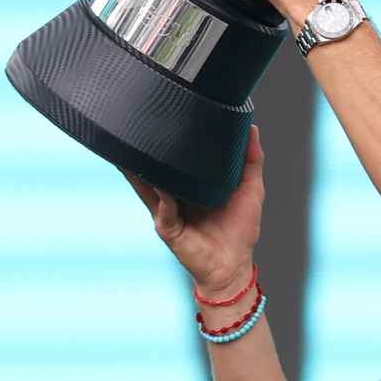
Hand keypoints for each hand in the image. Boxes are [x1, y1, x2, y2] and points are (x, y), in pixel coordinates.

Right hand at [123, 122, 265, 294]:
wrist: (234, 265)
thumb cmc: (240, 229)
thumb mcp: (251, 189)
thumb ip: (251, 160)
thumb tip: (252, 127)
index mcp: (192, 183)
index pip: (177, 158)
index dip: (170, 141)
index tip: (166, 115)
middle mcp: (175, 194)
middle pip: (154, 169)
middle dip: (145, 152)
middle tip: (137, 127)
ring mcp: (167, 210)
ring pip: (148, 186)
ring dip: (140, 171)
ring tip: (129, 151)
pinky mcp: (167, 228)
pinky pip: (162, 209)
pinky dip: (162, 196)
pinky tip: (161, 183)